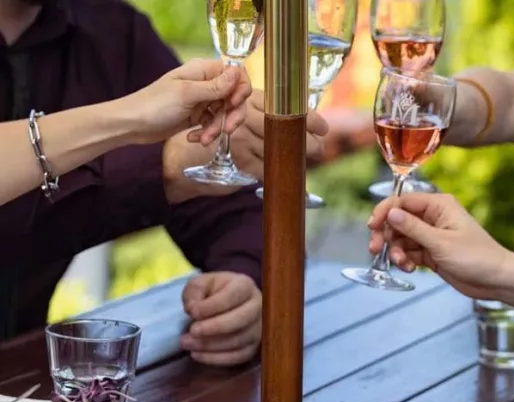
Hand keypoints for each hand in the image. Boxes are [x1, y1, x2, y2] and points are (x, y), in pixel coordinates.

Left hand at [122, 58, 252, 145]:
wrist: (132, 125)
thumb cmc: (155, 104)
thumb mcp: (187, 94)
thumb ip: (215, 86)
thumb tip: (238, 71)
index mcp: (203, 71)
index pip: (236, 74)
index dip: (240, 89)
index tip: (234, 103)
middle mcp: (206, 84)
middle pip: (234, 97)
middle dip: (231, 115)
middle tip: (227, 130)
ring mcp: (202, 101)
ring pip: (225, 114)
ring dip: (216, 129)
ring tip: (202, 139)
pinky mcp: (198, 117)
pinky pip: (213, 125)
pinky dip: (206, 133)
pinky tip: (193, 139)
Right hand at [160, 89, 329, 203]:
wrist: (178, 158)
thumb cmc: (211, 139)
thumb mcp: (236, 119)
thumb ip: (260, 118)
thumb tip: (296, 130)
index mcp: (249, 99)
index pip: (285, 106)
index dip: (308, 117)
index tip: (324, 128)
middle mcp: (245, 114)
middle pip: (285, 127)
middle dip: (306, 141)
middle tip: (319, 149)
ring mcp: (241, 135)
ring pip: (278, 148)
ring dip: (295, 158)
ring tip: (305, 163)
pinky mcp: (237, 156)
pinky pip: (264, 168)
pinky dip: (276, 176)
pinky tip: (286, 179)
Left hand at [180, 272, 261, 366]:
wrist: (226, 304)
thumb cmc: (213, 293)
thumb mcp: (201, 284)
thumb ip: (194, 291)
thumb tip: (193, 309)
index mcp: (245, 286)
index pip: (232, 296)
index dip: (212, 306)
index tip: (192, 312)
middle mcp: (258, 306)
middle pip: (241, 319)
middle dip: (214, 328)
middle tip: (192, 331)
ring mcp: (258, 328)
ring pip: (238, 340)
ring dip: (210, 345)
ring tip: (187, 344)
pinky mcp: (253, 347)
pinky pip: (238, 357)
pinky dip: (216, 359)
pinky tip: (197, 355)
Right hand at [367, 193, 512, 298]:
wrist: (495, 279)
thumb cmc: (475, 257)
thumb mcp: (440, 242)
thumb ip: (413, 228)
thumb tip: (390, 212)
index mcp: (439, 205)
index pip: (403, 201)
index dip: (385, 212)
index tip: (372, 227)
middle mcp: (433, 217)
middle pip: (398, 220)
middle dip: (386, 234)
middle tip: (375, 250)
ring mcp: (432, 235)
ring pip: (401, 238)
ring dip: (396, 251)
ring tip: (402, 264)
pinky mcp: (431, 252)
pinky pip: (409, 252)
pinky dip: (405, 260)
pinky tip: (409, 268)